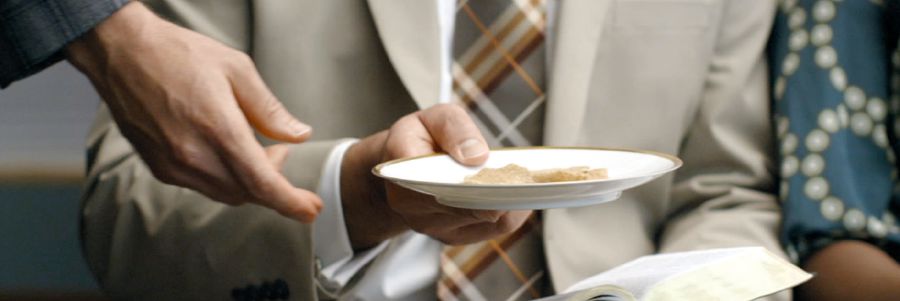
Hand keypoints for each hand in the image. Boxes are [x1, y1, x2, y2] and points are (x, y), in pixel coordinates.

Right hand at [66, 2, 321, 221]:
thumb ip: (270, 110)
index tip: (312, 210)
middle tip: (279, 151)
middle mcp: (193, 156)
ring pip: (225, 193)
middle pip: (247, 192)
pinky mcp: (159, 167)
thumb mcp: (237, 70)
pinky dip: (224, 177)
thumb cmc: (179, 54)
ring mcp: (172, 165)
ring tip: (254, 146)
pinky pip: (202, 186)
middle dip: (272, 181)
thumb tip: (298, 135)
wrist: (121, 52)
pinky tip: (224, 149)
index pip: (262, 184)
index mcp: (218, 130)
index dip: (291, 203)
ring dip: (248, 180)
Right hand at [340, 104, 531, 249]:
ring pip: (487, 219)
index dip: (472, 179)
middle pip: (469, 206)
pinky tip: (515, 192)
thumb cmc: (421, 139)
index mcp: (402, 171)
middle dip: (499, 188)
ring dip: (509, 199)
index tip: (496, 167)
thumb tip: (477, 156)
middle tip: (522, 171)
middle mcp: (412, 207)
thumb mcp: (434, 118)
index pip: (438, 181)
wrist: (405, 170)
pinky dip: (511, 209)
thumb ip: (454, 129)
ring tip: (520, 178)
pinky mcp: (454, 236)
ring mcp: (432, 227)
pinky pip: (494, 229)